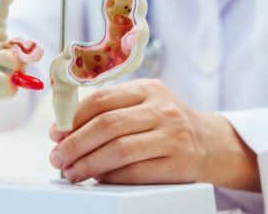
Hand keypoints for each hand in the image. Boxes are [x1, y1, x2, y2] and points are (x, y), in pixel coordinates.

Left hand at [48, 79, 259, 190]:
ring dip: (89, 164)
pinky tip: (99, 179)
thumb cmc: (164, 123)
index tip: (55, 134)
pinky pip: (136, 172)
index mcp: (148, 89)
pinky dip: (112, 177)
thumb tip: (64, 131)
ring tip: (72, 172)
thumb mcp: (143, 104)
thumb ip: (110, 110)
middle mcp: (162, 110)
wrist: (212, 144)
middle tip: (57, 157)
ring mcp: (174, 136)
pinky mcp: (180, 164)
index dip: (73, 118)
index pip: (102, 99)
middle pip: (108, 125)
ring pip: (120, 150)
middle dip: (75, 144)